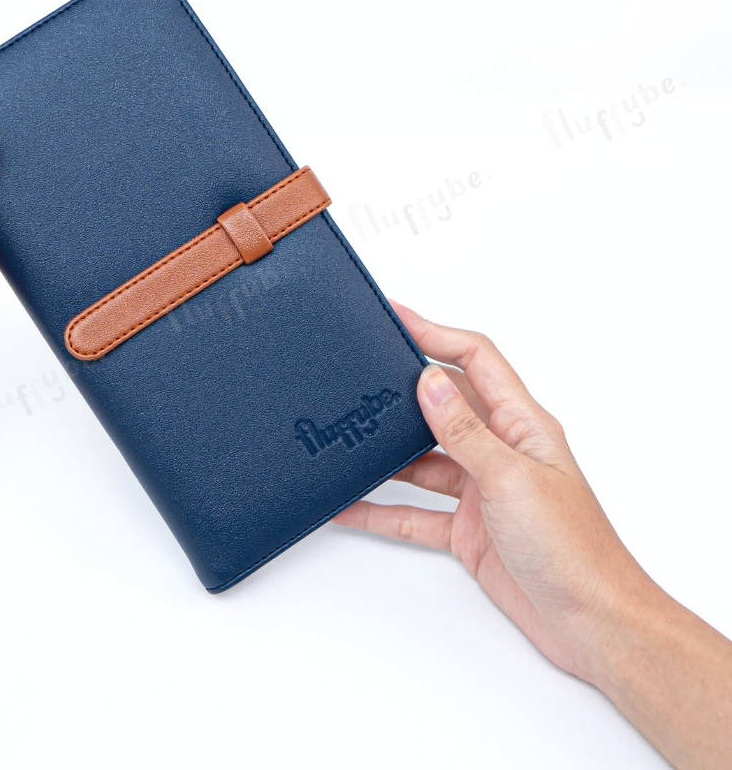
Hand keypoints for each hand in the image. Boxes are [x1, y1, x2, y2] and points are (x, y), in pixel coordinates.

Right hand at [334, 303, 647, 683]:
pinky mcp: (467, 530)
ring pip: (422, 459)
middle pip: (442, 404)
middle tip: (361, 373)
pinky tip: (350, 507)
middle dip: (402, 388)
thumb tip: (427, 381)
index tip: (395, 316)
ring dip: (387, 454)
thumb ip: (464, 430)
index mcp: (522, 425)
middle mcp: (500, 450)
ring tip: (347, 439)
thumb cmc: (573, 549)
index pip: (475, 360)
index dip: (435, 332)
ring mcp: (481, 490)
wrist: (592, 623)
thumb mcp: (511, 478)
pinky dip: (381, 510)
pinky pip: (414, 512)